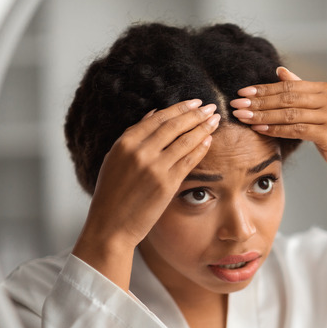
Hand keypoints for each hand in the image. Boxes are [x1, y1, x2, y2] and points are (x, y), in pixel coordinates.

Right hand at [72, 99, 219, 289]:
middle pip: (174, 126)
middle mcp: (139, 152)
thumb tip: (154, 113)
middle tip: (210, 107)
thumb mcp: (115, 159)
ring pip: (185, 141)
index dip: (179, 109)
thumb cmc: (112, 193)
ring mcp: (154, 168)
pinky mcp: (167, 184)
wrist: (111, 225)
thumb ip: (134, 136)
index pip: (158, 119)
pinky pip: (188, 160)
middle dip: (195, 114)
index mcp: (124, 143)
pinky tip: (209, 140)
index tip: (194, 102)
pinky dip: (200, 148)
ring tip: (215, 119)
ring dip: (203, 127)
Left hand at [231, 67, 326, 186]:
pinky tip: (260, 130)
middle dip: (259, 101)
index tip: (242, 93)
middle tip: (236, 104)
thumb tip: (280, 71)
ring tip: (243, 118)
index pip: (290, 86)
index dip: (264, 89)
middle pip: (288, 98)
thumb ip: (301, 91)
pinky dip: (276, 129)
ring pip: (290, 114)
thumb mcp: (319, 112)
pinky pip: (297, 130)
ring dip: (263, 115)